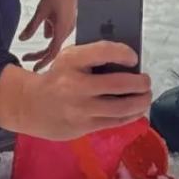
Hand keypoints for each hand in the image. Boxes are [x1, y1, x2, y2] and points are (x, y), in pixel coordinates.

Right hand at [0, 42, 151, 138]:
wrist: (32, 105)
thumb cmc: (59, 77)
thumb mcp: (70, 59)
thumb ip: (94, 57)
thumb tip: (130, 62)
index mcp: (72, 61)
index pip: (104, 52)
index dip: (124, 53)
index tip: (134, 58)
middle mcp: (75, 85)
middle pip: (118, 83)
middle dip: (140, 82)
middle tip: (147, 80)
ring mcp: (80, 109)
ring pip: (121, 107)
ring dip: (141, 101)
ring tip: (146, 96)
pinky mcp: (84, 127)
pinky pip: (115, 122)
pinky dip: (131, 115)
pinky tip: (138, 110)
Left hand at [20, 0, 77, 70]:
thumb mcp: (41, 11)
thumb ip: (32, 27)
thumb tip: (22, 38)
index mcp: (62, 30)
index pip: (52, 53)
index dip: (42, 61)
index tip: (33, 67)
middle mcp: (67, 30)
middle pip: (54, 48)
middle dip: (40, 54)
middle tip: (28, 57)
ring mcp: (69, 25)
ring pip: (56, 39)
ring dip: (45, 42)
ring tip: (33, 40)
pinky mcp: (69, 19)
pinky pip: (59, 30)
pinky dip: (50, 31)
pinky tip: (45, 25)